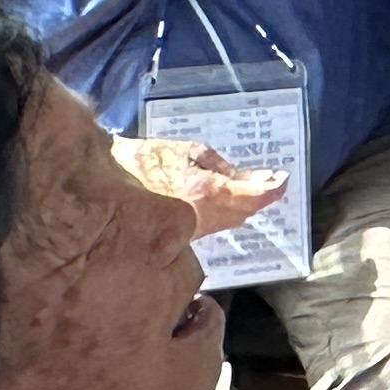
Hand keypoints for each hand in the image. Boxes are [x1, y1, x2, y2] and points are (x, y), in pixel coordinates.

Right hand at [115, 134, 284, 239]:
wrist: (106, 180)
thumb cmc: (150, 159)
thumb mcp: (192, 153)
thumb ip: (226, 168)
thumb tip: (257, 177)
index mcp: (210, 193)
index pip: (254, 197)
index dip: (273, 189)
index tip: (282, 179)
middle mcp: (204, 218)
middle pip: (245, 212)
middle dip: (259, 196)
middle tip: (270, 180)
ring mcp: (191, 230)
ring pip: (230, 221)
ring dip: (243, 205)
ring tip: (250, 186)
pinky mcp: (179, 236)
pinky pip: (213, 225)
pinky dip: (225, 212)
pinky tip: (224, 198)